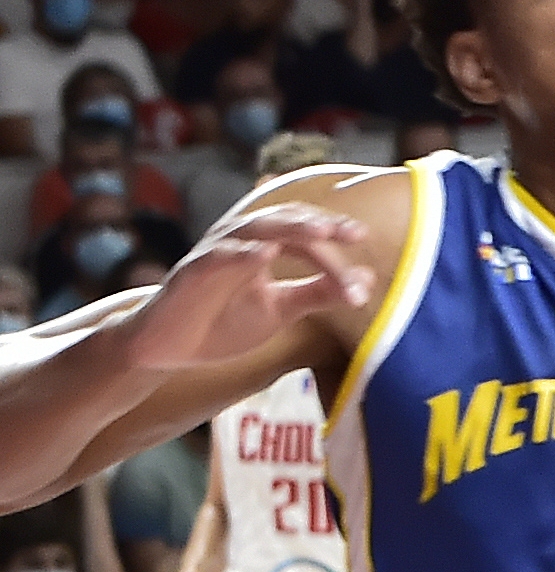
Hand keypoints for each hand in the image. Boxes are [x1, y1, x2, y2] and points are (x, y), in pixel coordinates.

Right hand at [119, 206, 374, 373]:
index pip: (303, 232)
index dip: (332, 231)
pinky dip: (240, 254)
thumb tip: (368, 278)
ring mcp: (212, 255)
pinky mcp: (188, 274)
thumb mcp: (281, 309)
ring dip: (286, 229)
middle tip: (349, 233)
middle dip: (316, 224)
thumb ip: (319, 293)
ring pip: (251, 229)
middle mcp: (239, 242)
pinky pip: (214, 258)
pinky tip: (264, 255)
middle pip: (282, 221)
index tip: (362, 237)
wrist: (170, 350)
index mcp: (263, 247)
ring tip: (319, 232)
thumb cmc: (223, 322)